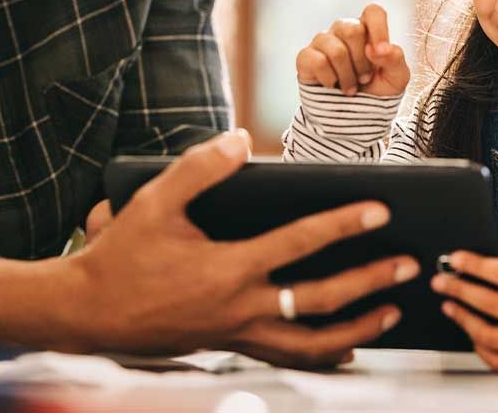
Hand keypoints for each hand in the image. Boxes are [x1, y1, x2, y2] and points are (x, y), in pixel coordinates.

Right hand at [68, 134, 418, 367]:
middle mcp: (240, 309)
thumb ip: (199, 167)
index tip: (380, 211)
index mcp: (226, 270)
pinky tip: (348, 346)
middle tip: (408, 265)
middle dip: (370, 282)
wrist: (88, 314)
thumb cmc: (122, 255)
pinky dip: (324, 354)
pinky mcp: (232, 348)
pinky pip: (289, 358)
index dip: (342, 225)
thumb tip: (241, 140)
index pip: (298, 244)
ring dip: (358, 329)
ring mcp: (238, 335)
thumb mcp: (154, 202)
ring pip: (312, 345)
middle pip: (321, 301)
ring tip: (391, 311)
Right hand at [295, 3, 409, 96]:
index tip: (382, 53)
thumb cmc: (377, 89)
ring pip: (335, 50)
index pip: (373, 12)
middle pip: (352, 30)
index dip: (379, 29)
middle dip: (362, 62)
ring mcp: (322, 42)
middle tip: (365, 79)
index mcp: (368, 29)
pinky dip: (329, 79)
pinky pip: (318, 61)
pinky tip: (332, 85)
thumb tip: (377, 49)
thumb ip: (395, 59)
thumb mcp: (397, 77)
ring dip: (347, 76)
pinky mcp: (306, 57)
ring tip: (351, 88)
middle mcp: (343, 30)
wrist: (354, 116)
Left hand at [432, 253, 497, 371]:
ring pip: (489, 335)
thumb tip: (491, 272)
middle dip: (460, 290)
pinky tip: (471, 335)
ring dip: (464, 319)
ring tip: (450, 306)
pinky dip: (481, 348)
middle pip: (490, 303)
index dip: (475, 265)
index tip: (455, 259)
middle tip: (440, 282)